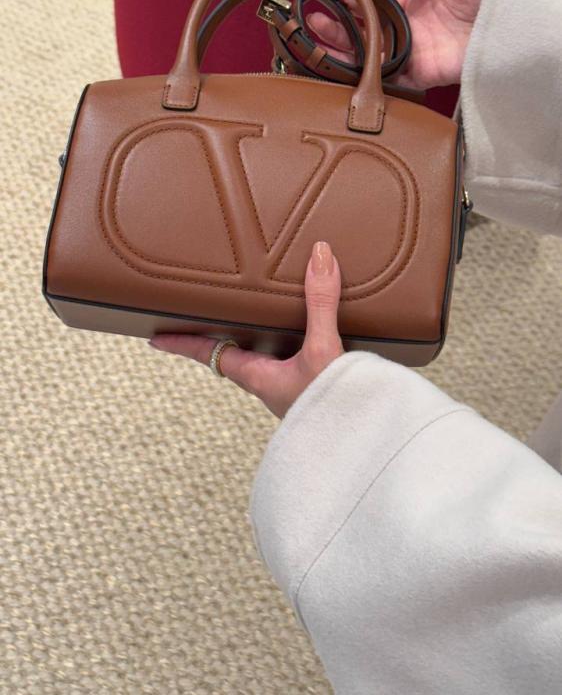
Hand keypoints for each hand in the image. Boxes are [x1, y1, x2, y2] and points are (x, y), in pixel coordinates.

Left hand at [149, 242, 343, 419]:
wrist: (365, 450)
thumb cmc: (335, 408)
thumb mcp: (324, 350)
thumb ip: (320, 302)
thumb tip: (319, 254)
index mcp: (259, 376)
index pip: (209, 355)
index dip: (183, 345)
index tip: (155, 339)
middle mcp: (270, 385)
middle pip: (232, 357)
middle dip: (216, 339)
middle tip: (203, 320)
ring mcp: (293, 392)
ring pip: (262, 361)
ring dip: (253, 343)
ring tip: (251, 320)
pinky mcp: (316, 393)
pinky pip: (292, 365)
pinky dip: (288, 347)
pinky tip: (306, 337)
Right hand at [307, 0, 497, 89]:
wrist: (514, 26)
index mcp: (419, 5)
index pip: (378, 6)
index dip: (355, 2)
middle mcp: (411, 31)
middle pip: (366, 32)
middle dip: (338, 27)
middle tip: (311, 21)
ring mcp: (414, 54)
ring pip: (369, 55)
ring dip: (341, 50)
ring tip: (314, 42)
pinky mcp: (421, 74)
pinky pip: (388, 78)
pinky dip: (364, 75)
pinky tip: (339, 66)